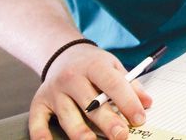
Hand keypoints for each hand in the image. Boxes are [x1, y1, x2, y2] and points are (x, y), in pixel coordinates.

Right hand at [28, 44, 151, 139]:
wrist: (64, 54)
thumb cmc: (93, 65)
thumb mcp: (114, 66)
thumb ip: (131, 84)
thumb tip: (147, 103)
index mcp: (93, 66)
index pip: (113, 84)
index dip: (128, 103)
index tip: (139, 119)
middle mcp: (71, 78)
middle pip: (91, 104)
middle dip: (108, 122)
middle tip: (122, 136)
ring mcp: (54, 92)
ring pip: (68, 117)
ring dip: (82, 133)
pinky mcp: (39, 103)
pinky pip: (37, 123)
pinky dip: (42, 137)